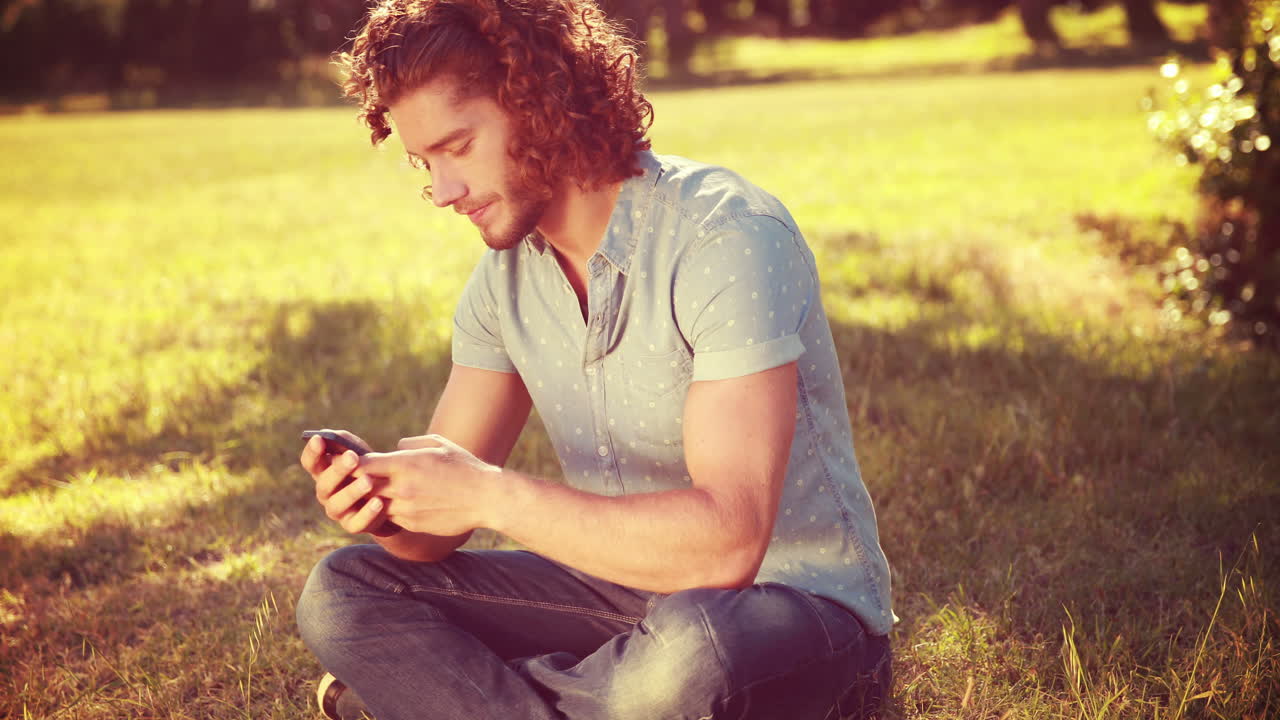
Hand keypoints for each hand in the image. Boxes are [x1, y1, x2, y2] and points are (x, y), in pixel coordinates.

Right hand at [300, 429, 389, 534]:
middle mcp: (325, 493)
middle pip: (324, 483)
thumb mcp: (359, 453)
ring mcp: (337, 511)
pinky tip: (379, 502)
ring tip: (369, 481)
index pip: (310, 463)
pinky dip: (367, 513)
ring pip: (337, 504)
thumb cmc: (368, 469)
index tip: (318, 439)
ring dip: (352, 492)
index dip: (312, 452)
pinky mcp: (352, 525)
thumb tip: (330, 435)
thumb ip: (344, 442)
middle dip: (338, 470)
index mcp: (323, 472)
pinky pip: (357, 523)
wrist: (388, 499)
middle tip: (353, 457)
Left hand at [356, 434, 500, 536]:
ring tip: (382, 494)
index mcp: (405, 463)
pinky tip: (402, 506)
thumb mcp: (440, 445)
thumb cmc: (464, 467)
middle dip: (359, 484)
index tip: (357, 463)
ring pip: (374, 506)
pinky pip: (391, 518)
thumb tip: (396, 446)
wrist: (486, 498)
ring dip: (374, 500)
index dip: (355, 464)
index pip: (362, 464)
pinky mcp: (412, 524)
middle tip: (359, 481)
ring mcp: (406, 508)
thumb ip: (413, 444)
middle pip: (362, 488)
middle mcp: (401, 487)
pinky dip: (391, 512)